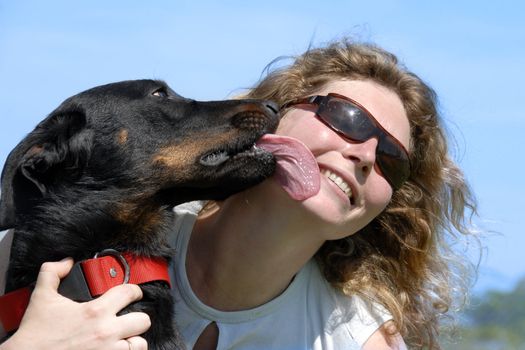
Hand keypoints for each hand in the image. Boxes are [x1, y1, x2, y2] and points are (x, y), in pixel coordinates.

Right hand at [1, 258, 149, 349]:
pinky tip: (118, 349)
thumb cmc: (35, 335)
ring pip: (140, 344)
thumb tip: (66, 262)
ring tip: (125, 337)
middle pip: (143, 320)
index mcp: (95, 312)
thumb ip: (52, 273)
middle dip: (137, 317)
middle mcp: (106, 332)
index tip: (133, 293)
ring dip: (134, 340)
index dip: (134, 290)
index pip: (129, 292)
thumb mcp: (42, 297)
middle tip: (129, 318)